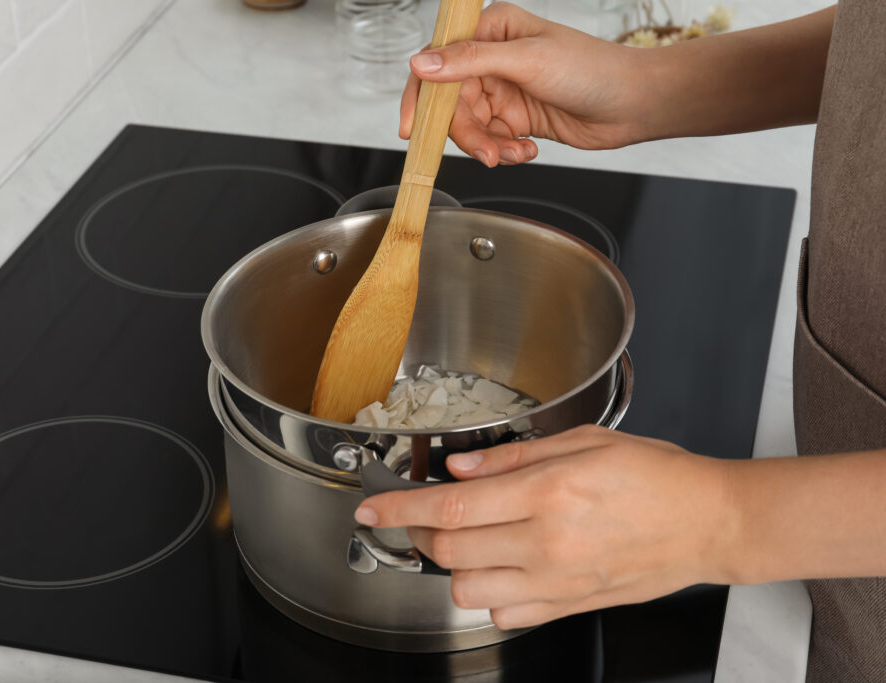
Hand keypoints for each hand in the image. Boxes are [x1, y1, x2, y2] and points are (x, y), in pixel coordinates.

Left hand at [354, 425, 736, 628]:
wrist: (709, 523)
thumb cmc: (656, 477)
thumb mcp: (584, 442)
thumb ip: (513, 456)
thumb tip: (461, 469)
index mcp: (547, 493)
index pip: (449, 509)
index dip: (399, 509)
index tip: (371, 509)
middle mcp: (547, 544)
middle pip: (447, 552)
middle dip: (419, 533)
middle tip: (425, 514)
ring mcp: (558, 582)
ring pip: (467, 590)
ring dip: (451, 564)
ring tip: (467, 538)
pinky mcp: (569, 606)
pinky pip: (505, 613)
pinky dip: (487, 593)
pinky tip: (500, 566)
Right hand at [400, 2, 655, 165]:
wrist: (633, 104)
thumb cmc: (592, 69)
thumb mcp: (526, 61)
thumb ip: (469, 62)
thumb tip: (422, 64)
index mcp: (491, 31)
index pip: (437, 63)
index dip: (420, 98)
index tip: (410, 129)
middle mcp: (492, 59)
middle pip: (452, 105)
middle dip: (468, 134)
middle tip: (488, 152)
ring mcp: (504, 90)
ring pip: (471, 128)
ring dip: (490, 146)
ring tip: (516, 151)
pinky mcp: (515, 118)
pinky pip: (491, 141)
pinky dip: (506, 151)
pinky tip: (528, 148)